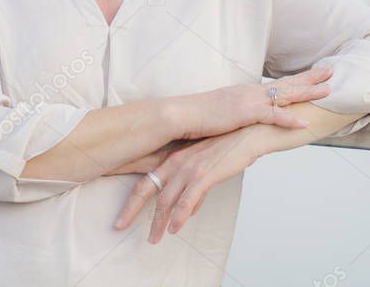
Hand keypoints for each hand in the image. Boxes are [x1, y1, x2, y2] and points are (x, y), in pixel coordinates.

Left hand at [112, 126, 260, 242]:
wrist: (252, 132)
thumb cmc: (230, 147)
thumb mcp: (206, 165)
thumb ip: (194, 187)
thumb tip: (189, 209)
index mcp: (174, 156)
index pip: (144, 174)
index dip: (129, 191)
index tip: (117, 202)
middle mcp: (177, 161)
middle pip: (146, 187)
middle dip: (131, 209)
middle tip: (119, 225)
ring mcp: (190, 167)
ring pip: (165, 199)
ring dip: (158, 222)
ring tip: (154, 238)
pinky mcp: (205, 174)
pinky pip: (187, 200)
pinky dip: (179, 217)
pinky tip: (175, 229)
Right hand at [179, 64, 332, 139]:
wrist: (181, 115)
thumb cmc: (198, 117)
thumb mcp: (224, 115)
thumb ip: (239, 117)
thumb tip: (248, 124)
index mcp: (247, 92)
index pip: (278, 83)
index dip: (298, 79)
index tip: (315, 73)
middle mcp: (251, 92)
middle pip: (287, 83)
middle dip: (310, 78)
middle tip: (331, 72)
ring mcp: (249, 101)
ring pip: (285, 95)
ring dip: (307, 93)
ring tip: (327, 90)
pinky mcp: (244, 113)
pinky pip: (272, 115)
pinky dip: (289, 118)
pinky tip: (304, 121)